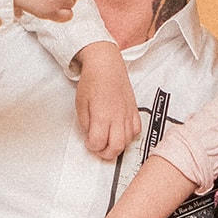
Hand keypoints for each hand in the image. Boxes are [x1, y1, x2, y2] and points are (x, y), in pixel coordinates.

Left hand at [74, 43, 137, 160]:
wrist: (106, 65)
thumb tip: (90, 135)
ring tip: (108, 140)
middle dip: (105, 153)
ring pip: (127, 141)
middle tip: (98, 148)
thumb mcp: (80, 104)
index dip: (91, 146)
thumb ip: (85, 123)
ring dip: (117, 146)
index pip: (98, 143)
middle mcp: (117, 117)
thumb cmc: (92, 80)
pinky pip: (137, 130)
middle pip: (116, 147)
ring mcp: (127, 114)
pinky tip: (120, 132)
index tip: (88, 142)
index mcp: (101, 115)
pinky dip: (129, 136)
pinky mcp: (134, 110)